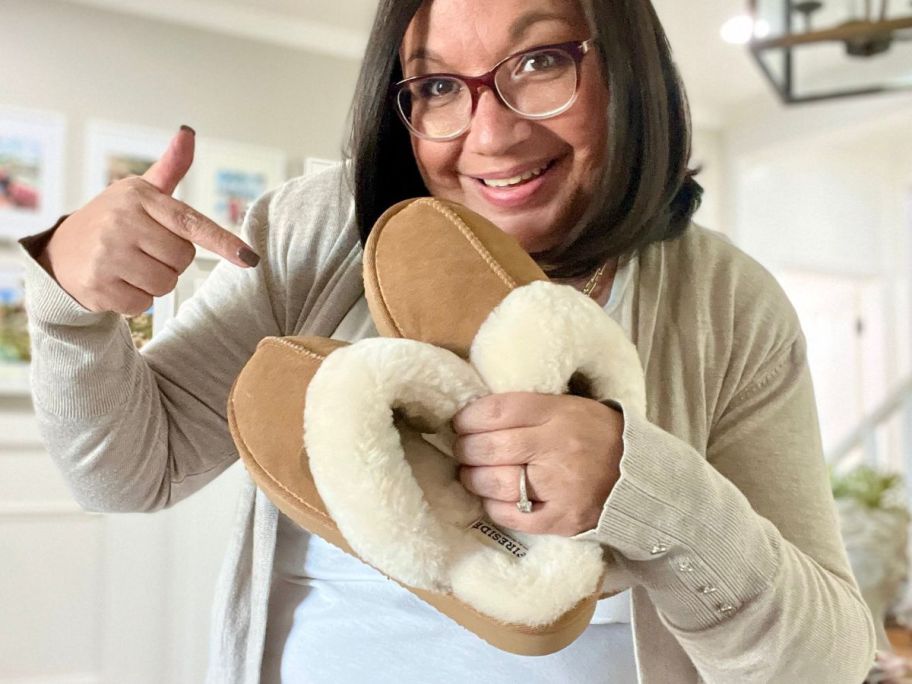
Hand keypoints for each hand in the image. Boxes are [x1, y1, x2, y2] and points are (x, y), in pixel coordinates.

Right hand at [39, 126, 259, 314]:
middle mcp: (122, 223)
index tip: (248, 258)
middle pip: (183, 259)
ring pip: (165, 283)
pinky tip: (117, 283)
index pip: (190, 222)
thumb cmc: (113, 220)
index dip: (223, 242)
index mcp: (139, 197)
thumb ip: (170, 168)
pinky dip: (136, 300)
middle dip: (171, 261)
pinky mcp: (98, 287)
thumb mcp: (139, 192)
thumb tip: (188, 133)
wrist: (60, 252)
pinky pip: (143, 304)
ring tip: (131, 267)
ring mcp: (107, 255)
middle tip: (144, 250)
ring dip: (155, 282)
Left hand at [453, 392, 624, 535]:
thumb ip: (529, 409)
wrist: (641, 476)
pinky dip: (493, 506)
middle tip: (464, 449)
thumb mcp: (569, 407)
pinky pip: (511, 515)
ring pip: (494, 483)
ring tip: (473, 473)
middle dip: (466, 449)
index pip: (497, 412)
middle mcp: (557, 449)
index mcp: (559, 414)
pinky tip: (494, 497)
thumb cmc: (597, 435)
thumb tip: (478, 414)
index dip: (468, 418)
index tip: (461, 423)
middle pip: (489, 448)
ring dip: (473, 477)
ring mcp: (559, 487)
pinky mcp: (562, 519)